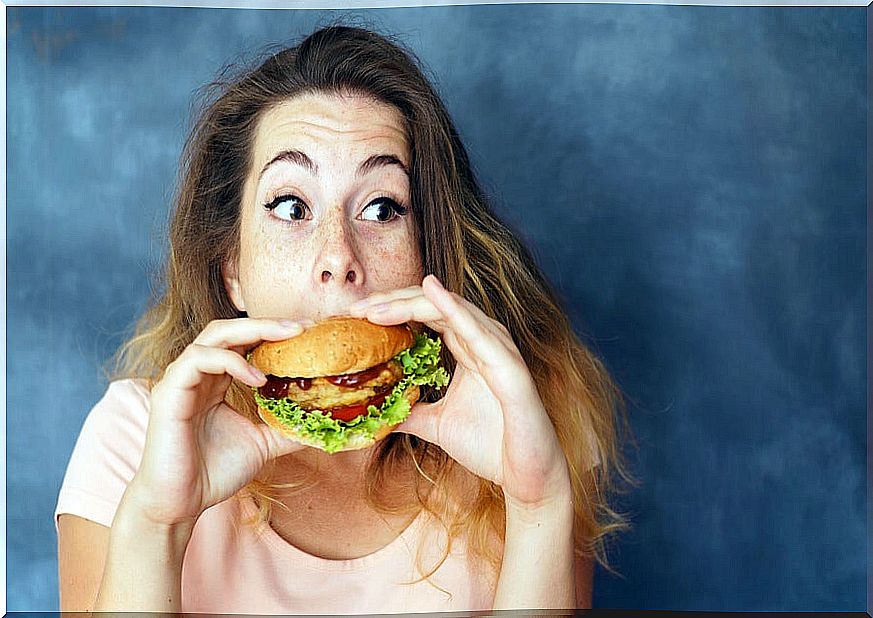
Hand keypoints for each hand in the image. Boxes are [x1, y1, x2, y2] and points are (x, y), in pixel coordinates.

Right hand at [126, 317, 312, 525]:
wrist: (180, 504)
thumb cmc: (213, 472)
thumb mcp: (262, 443)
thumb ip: (286, 427)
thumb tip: (322, 421)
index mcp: (215, 381)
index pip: (242, 342)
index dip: (272, 332)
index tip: (308, 332)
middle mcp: (196, 374)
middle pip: (229, 329)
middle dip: (266, 323)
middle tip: (302, 326)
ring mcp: (180, 380)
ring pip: (214, 335)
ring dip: (252, 332)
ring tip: (286, 339)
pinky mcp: (168, 393)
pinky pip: (199, 359)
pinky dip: (231, 362)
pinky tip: (258, 378)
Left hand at [349, 275, 570, 508]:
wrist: (526, 477)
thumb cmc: (491, 446)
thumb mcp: (436, 425)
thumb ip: (410, 410)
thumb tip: (377, 410)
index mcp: (468, 349)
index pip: (425, 316)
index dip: (391, 310)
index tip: (354, 317)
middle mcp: (483, 342)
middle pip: (434, 306)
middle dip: (393, 302)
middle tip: (355, 308)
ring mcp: (498, 350)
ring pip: (451, 311)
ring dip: (411, 304)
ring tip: (377, 305)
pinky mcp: (509, 367)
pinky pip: (479, 332)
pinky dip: (454, 309)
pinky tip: (431, 291)